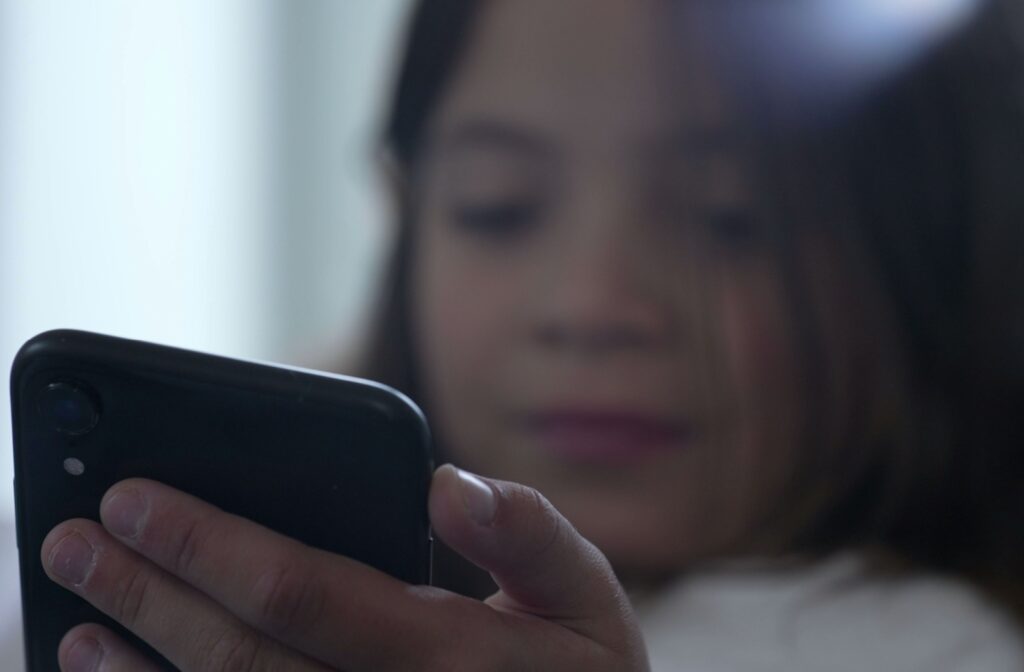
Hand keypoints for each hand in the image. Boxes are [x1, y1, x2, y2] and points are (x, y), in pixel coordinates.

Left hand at [42, 465, 649, 670]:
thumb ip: (531, 535)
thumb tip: (450, 482)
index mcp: (446, 656)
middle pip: (236, 660)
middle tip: (71, 539)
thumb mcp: (588, 601)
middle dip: (147, 594)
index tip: (134, 496)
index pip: (302, 593)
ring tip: (74, 622)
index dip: (209, 544)